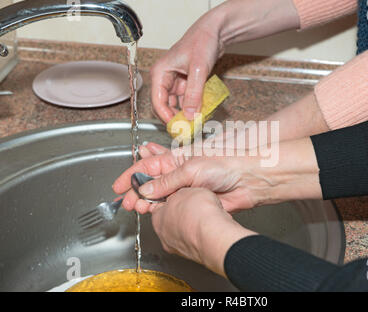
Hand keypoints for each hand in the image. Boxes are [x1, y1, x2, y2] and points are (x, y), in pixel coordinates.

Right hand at [112, 142, 258, 213]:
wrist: (246, 181)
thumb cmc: (223, 165)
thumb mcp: (189, 169)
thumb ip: (166, 181)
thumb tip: (145, 189)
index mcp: (175, 159)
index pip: (146, 166)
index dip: (130, 176)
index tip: (117, 187)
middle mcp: (177, 174)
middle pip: (149, 184)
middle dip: (135, 192)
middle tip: (127, 202)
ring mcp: (183, 189)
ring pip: (159, 198)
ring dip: (146, 202)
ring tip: (138, 207)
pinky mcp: (191, 203)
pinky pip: (171, 208)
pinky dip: (160, 211)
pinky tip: (153, 212)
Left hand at [149, 187, 255, 276]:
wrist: (215, 235)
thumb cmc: (199, 212)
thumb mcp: (183, 189)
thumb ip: (174, 191)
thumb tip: (171, 191)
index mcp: (158, 218)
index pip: (158, 205)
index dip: (170, 197)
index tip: (180, 193)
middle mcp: (164, 235)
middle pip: (170, 219)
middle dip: (181, 211)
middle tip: (193, 202)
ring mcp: (179, 248)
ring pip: (183, 231)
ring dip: (191, 224)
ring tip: (204, 214)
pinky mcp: (194, 254)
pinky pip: (196, 240)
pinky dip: (201, 234)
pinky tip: (209, 225)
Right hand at [150, 15, 222, 121]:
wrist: (216, 31)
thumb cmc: (203, 42)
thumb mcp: (198, 70)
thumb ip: (193, 94)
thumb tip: (189, 115)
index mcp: (160, 73)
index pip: (157, 102)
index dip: (166, 117)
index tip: (178, 128)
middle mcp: (165, 78)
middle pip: (166, 105)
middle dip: (176, 118)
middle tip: (188, 130)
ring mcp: (175, 81)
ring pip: (177, 104)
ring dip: (186, 113)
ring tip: (197, 123)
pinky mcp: (186, 82)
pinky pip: (187, 99)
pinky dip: (194, 106)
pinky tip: (202, 112)